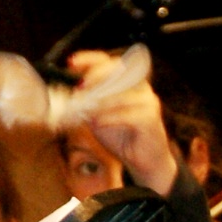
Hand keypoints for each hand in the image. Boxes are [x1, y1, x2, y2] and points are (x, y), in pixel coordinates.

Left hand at [68, 49, 179, 195]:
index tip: (71, 63)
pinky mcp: (151, 119)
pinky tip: (98, 123)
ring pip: (119, 95)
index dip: (89, 59)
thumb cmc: (120, 136)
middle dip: (95, 77)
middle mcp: (141, 88)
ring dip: (99, 103)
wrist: (143, 161)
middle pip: (117, 71)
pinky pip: (126, 114)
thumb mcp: (98, 114)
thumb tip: (72, 91)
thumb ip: (88, 102)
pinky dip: (108, 118)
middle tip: (80, 87)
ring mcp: (148, 102)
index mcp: (128, 82)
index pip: (109, 61)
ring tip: (86, 111)